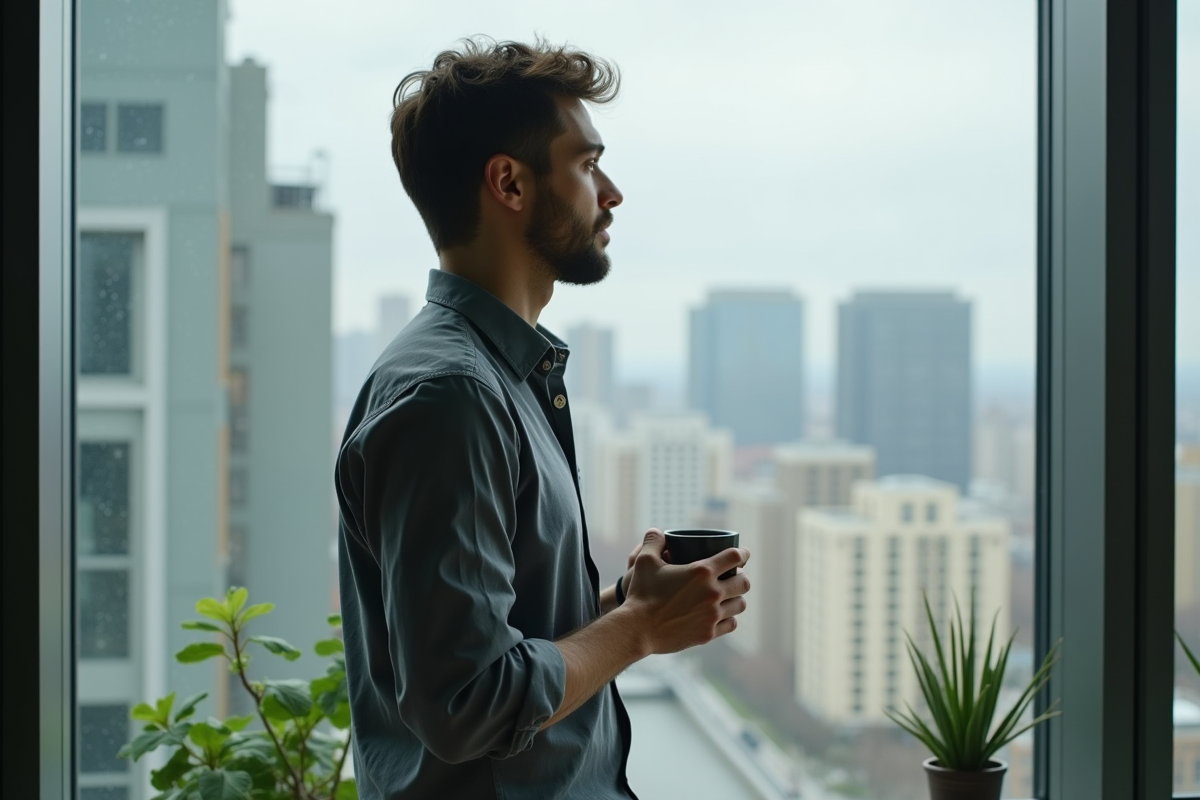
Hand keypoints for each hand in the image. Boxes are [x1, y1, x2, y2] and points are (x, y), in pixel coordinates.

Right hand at [620, 529, 749, 654]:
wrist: (637, 630)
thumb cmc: (641, 593)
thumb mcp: (643, 561)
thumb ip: (653, 541)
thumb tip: (658, 531)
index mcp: (701, 572)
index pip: (735, 557)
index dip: (743, 553)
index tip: (742, 554)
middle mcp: (712, 593)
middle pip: (744, 583)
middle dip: (741, 577)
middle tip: (734, 576)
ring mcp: (712, 615)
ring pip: (740, 605)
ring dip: (737, 598)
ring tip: (729, 596)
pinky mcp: (708, 634)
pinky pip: (731, 624)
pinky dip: (729, 618)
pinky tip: (722, 615)